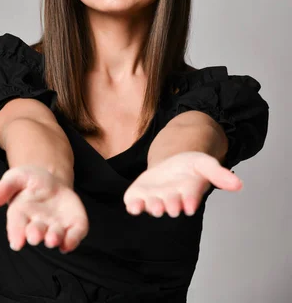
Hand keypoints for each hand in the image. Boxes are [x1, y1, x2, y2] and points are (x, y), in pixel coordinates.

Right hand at [0, 165, 88, 253]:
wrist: (52, 180)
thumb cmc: (30, 181)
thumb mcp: (16, 177)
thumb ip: (2, 189)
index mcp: (21, 214)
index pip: (16, 226)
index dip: (16, 234)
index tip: (16, 243)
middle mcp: (37, 224)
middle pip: (36, 232)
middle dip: (35, 234)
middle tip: (35, 236)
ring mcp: (56, 225)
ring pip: (55, 236)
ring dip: (54, 239)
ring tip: (52, 239)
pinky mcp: (73, 224)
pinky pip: (74, 234)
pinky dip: (73, 239)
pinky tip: (70, 242)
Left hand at [123, 151, 242, 217]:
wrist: (169, 165)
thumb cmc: (189, 167)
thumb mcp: (204, 163)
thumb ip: (219, 173)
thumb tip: (238, 184)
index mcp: (188, 193)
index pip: (190, 199)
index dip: (190, 201)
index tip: (189, 206)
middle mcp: (171, 199)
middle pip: (171, 204)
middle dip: (171, 205)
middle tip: (171, 207)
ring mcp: (154, 198)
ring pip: (153, 206)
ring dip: (152, 207)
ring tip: (155, 207)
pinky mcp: (139, 195)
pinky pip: (134, 203)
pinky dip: (133, 205)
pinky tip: (132, 206)